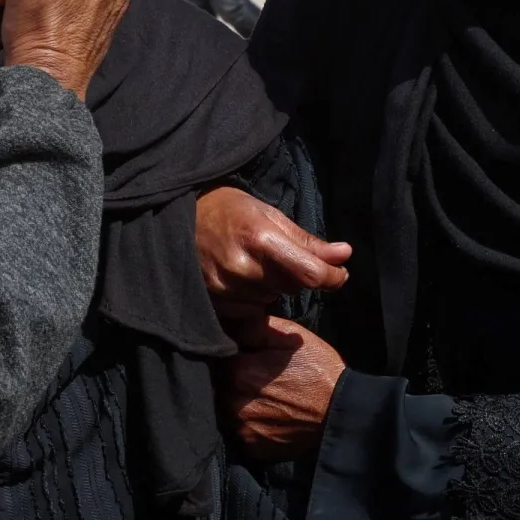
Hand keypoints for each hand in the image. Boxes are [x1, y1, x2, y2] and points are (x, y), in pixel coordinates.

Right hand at [197, 186, 349, 319]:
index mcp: (260, 239)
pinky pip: (251, 309)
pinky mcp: (214, 301)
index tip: (339, 274)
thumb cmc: (226, 209)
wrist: (175, 217)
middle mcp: (242, 268)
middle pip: (294, 288)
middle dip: (297, 275)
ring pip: (273, 299)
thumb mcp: (268, 214)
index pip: (311, 274)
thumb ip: (307, 241)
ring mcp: (226, 288)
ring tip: (254, 263)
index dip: (333, 277)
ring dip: (273, 286)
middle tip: (281, 256)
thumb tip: (344, 254)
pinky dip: (253, 296)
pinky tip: (240, 277)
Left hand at [223, 315, 344, 461]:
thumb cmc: (318, 369)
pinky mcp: (253, 448)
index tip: (244, 357)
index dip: (230, 357)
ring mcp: (242, 429)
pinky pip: (240, 432)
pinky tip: (266, 416)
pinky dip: (248, 424)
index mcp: (239, 372)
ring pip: (226, 410)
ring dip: (236, 403)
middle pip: (220, 386)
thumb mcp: (289, 336)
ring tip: (261, 398)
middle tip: (255, 378)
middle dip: (231, 380)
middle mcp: (233, 403)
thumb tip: (229, 324)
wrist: (342, 412)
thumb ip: (254, 327)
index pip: (218, 360)